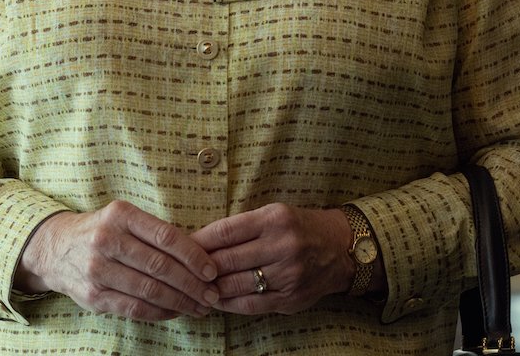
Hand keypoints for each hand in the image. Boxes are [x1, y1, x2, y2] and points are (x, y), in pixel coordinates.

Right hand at [15, 200, 219, 321]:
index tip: (212, 270)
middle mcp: (106, 240)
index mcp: (120, 215)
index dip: (193, 256)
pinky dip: (160, 313)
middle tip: (212, 295)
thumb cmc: (101, 231)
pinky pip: (134, 308)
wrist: (55, 248)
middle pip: (160, 266)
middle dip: (192, 284)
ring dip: (180, 302)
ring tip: (200, 307)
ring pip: (149, 290)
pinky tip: (175, 312)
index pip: (166, 237)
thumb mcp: (123, 218)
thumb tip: (199, 256)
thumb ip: (154, 233)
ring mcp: (97, 270)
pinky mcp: (93, 296)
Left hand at [190, 204, 354, 314]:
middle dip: (200, 267)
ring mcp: (288, 274)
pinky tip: (216, 300)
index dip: (199, 241)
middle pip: (227, 260)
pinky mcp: (290, 298)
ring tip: (194, 286)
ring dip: (210, 288)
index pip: (225, 231)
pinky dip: (228, 303)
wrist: (338, 248)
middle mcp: (282, 245)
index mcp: (274, 219)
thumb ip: (241, 227)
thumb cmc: (297, 228)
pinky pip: (250, 304)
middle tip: (181, 270)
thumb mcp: (273, 214)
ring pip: (236, 284)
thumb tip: (200, 242)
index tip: (181, 246)